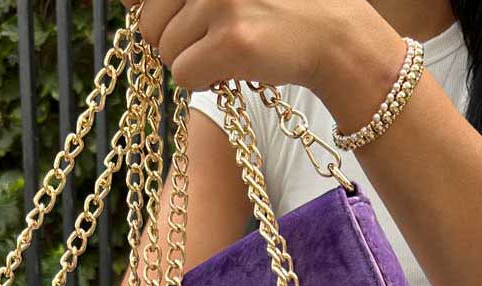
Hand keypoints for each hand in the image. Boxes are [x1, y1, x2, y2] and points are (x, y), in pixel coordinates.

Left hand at [121, 0, 383, 96]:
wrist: (332, 35)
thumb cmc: (274, 8)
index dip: (151, 10)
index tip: (171, 20)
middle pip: (148, 22)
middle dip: (175, 39)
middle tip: (213, 37)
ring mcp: (220, 1)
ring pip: (165, 51)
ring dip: (192, 60)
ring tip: (228, 47)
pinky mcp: (231, 42)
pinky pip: (184, 75)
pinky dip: (204, 81)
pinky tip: (233, 66)